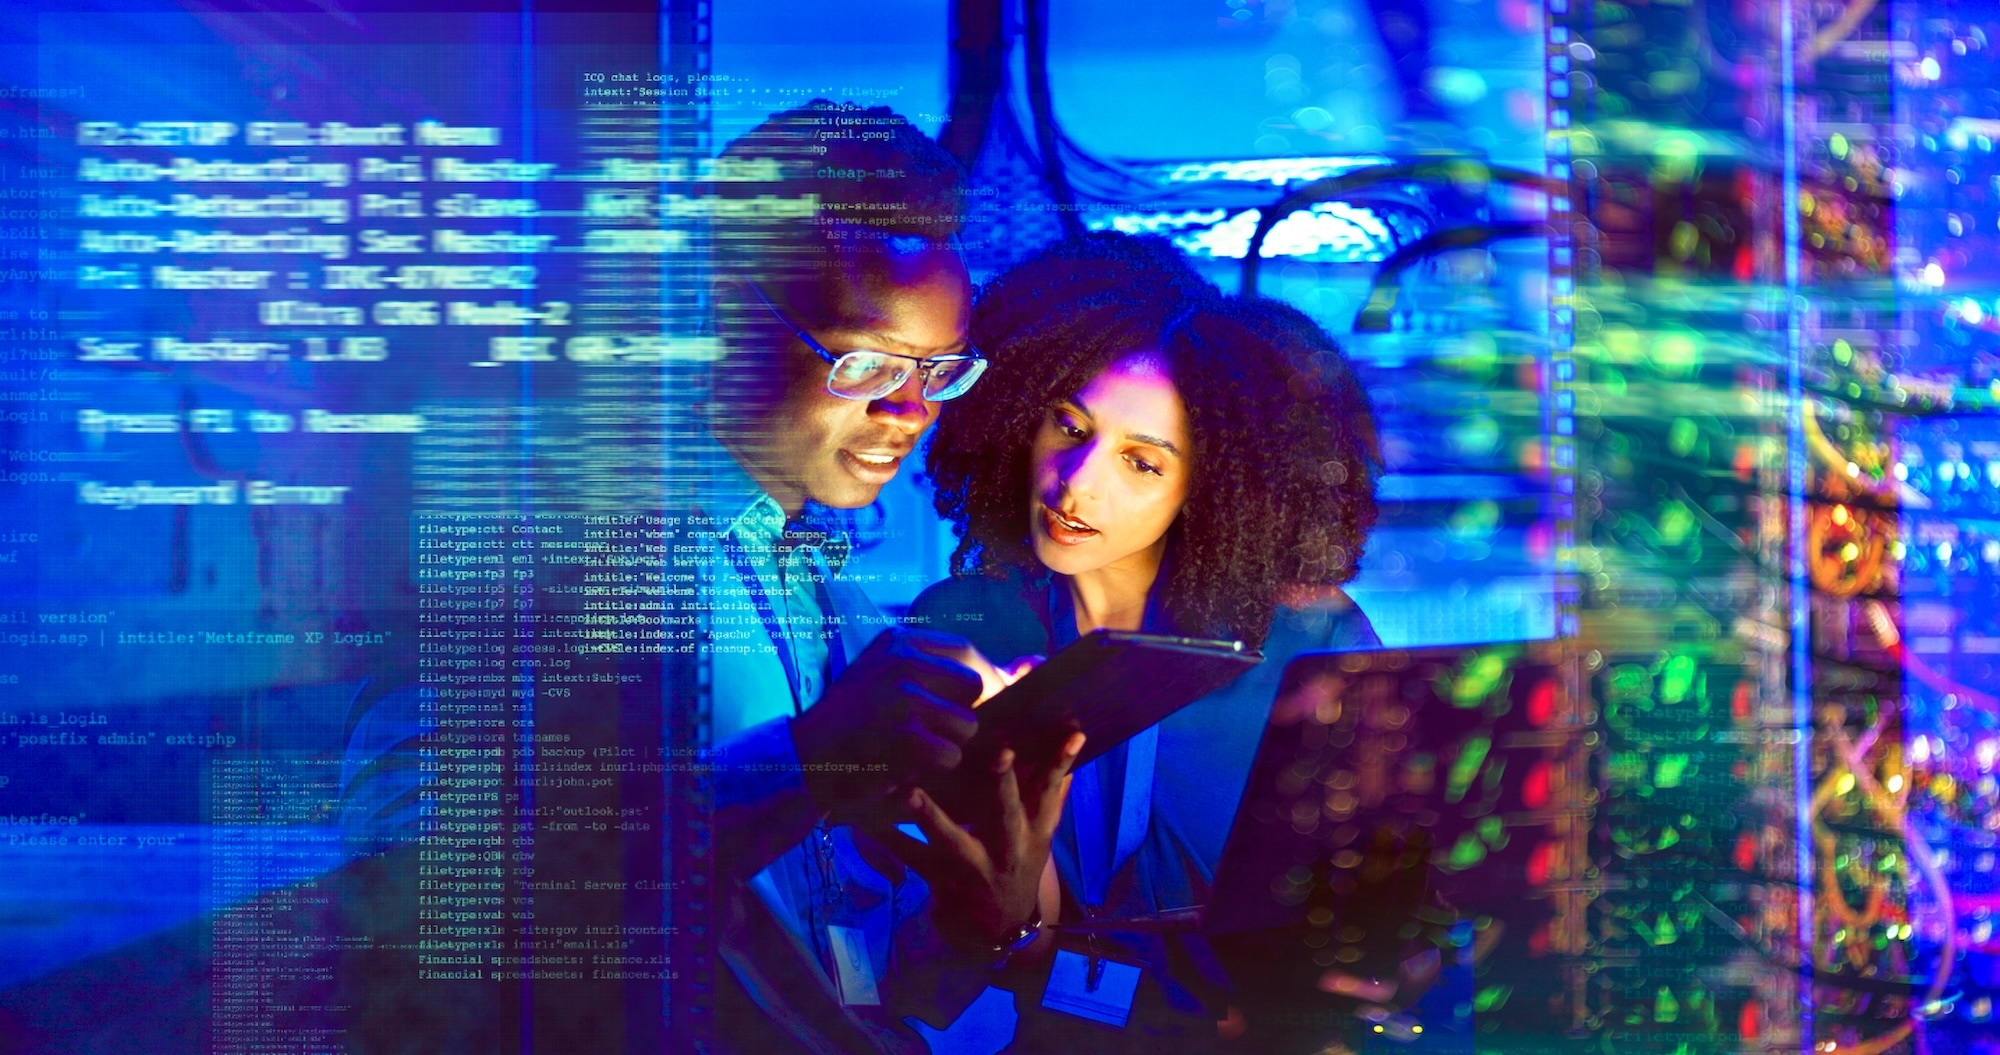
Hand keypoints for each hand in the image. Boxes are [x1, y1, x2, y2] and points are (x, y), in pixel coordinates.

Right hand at [789, 628, 1008, 816]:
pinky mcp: (899, 736)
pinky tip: (910, 765)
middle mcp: (900, 660)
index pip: (965, 650)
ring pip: (966, 724)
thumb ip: (941, 671)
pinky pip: (950, 754)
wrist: (801, 757)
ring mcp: (899, 697)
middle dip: (966, 713)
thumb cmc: (855, 719)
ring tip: (919, 749)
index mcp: (898, 641)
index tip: (983, 703)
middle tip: (943, 732)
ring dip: (950, 745)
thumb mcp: (888, 677)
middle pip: (974, 684)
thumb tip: (1024, 667)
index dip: (984, 679)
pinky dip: (936, 767)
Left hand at [881, 731, 1084, 949]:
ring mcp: (975, 868)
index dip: (1060, 762)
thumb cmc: (1021, 866)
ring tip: (908, 791)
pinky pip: (912, 858)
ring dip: (930, 816)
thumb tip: (1074, 736)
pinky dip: (888, 839)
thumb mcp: (1042, 834)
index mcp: (1034, 831)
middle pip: (1007, 812)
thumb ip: (1053, 791)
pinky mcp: (943, 880)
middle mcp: (1008, 848)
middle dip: (1003, 783)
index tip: (1070, 732)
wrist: (1002, 931)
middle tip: (998, 752)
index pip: (1052, 791)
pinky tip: (864, 822)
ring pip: (954, 840)